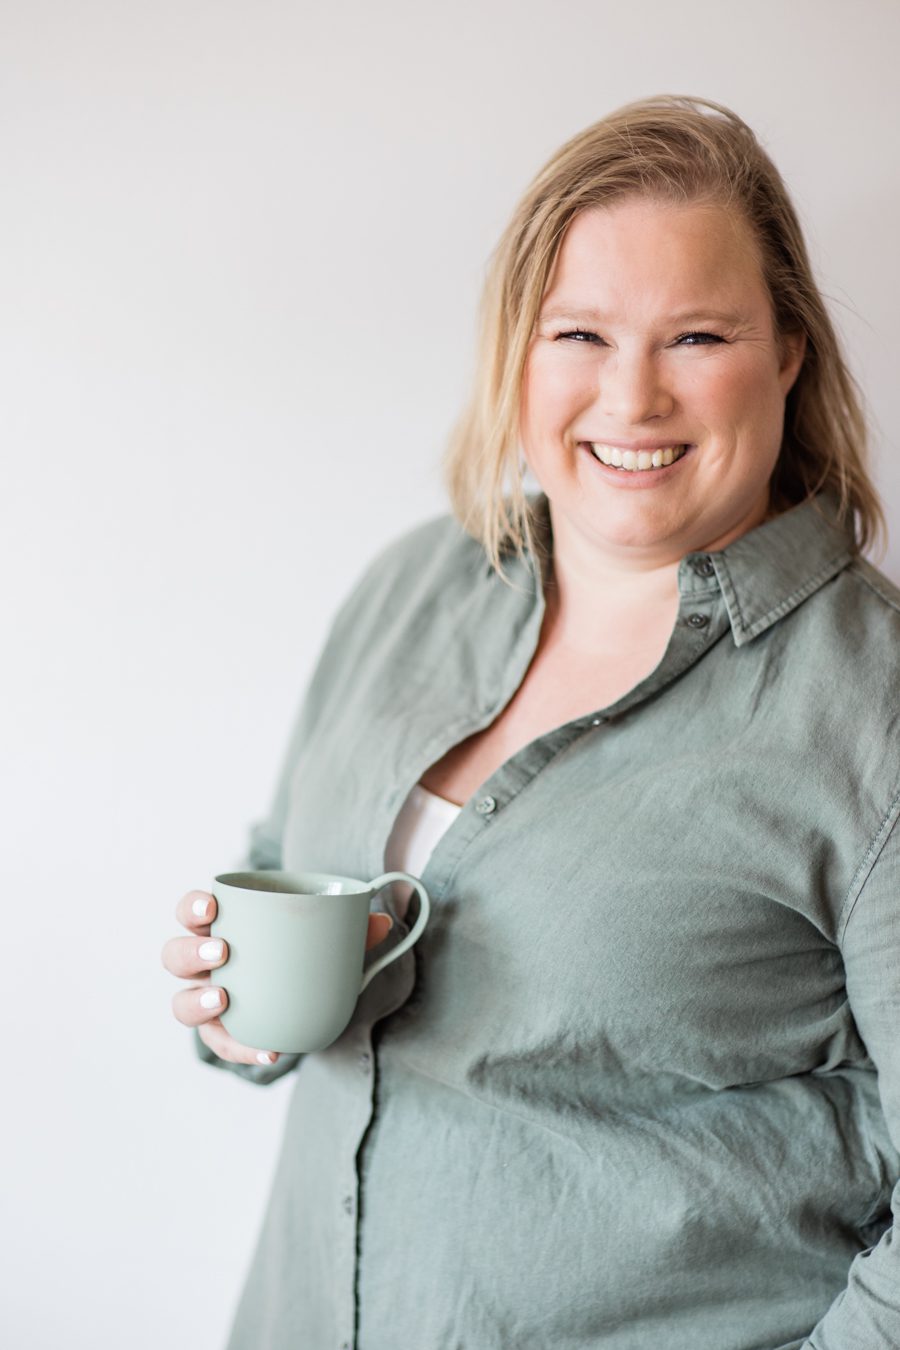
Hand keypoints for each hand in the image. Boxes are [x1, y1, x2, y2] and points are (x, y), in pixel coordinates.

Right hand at [162, 889, 392, 1065]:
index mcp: (219, 927)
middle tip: (221, 951)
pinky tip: (269, 1051)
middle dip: (191, 952)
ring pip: (182, 1003)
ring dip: (198, 1001)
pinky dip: (243, 1049)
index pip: (191, 911)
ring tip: (224, 999)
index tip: (211, 906)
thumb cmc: (299, 952)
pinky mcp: (222, 1034)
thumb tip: (380, 921)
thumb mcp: (323, 937)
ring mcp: (207, 999)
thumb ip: (349, 929)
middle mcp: (203, 964)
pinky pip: (222, 1045)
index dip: (192, 907)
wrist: (300, 992)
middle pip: (175, 956)